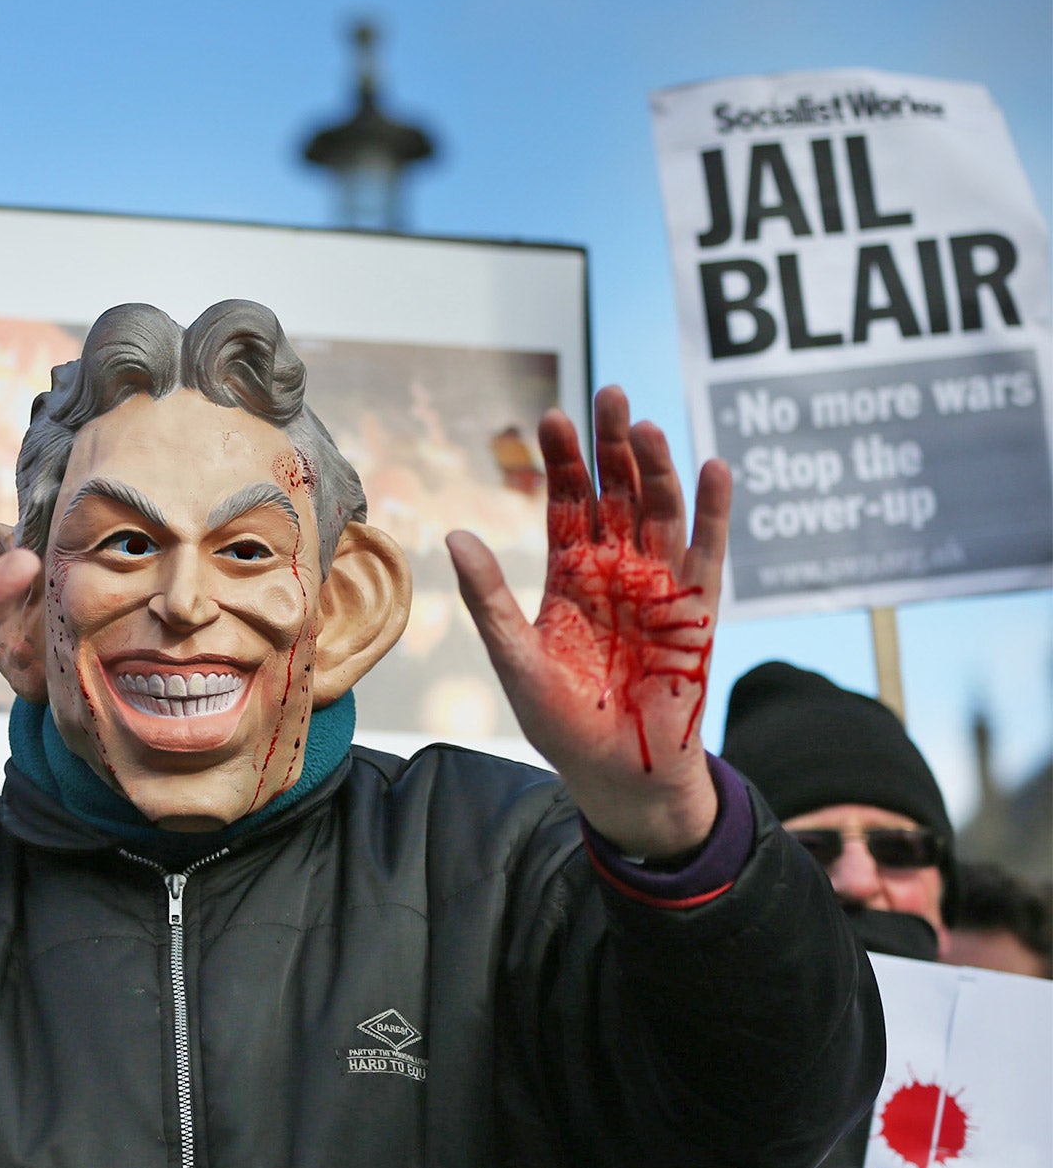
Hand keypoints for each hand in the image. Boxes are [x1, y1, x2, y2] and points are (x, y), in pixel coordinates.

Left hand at [447, 386, 730, 857]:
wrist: (618, 773)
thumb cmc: (562, 721)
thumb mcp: (515, 657)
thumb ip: (489, 598)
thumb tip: (455, 535)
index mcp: (570, 573)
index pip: (567, 502)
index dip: (562, 460)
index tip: (549, 416)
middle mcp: (616, 568)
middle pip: (616, 492)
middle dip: (611, 445)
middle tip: (607, 394)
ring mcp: (660, 584)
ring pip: (660, 511)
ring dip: (657, 468)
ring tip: (644, 427)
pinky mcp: (698, 609)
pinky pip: (708, 551)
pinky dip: (712, 511)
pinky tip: (709, 468)